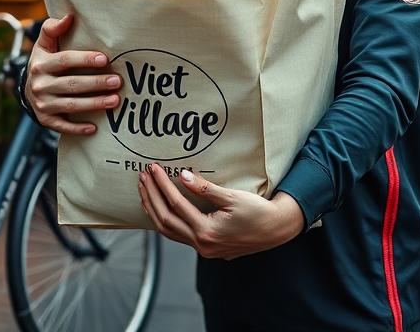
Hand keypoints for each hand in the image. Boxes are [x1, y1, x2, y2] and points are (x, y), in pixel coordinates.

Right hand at [25, 14, 121, 134]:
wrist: (27, 88)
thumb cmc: (44, 62)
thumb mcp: (44, 44)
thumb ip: (53, 28)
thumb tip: (68, 16)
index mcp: (41, 64)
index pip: (65, 61)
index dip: (85, 60)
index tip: (105, 59)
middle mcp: (40, 85)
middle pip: (72, 84)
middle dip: (96, 83)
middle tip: (117, 81)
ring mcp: (43, 104)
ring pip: (71, 106)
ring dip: (94, 104)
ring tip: (114, 100)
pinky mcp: (45, 119)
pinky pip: (63, 126)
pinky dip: (78, 128)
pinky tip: (95, 127)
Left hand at [138, 164, 304, 259]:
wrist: (276, 229)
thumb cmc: (258, 212)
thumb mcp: (232, 197)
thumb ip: (205, 188)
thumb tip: (182, 176)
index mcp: (206, 232)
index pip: (175, 205)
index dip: (162, 186)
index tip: (153, 169)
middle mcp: (201, 245)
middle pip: (165, 221)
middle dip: (151, 197)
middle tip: (142, 177)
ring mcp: (203, 249)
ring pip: (169, 231)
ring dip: (154, 210)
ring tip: (144, 191)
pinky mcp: (207, 247)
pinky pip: (178, 235)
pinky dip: (166, 220)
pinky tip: (160, 208)